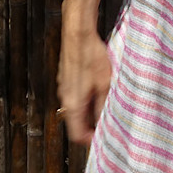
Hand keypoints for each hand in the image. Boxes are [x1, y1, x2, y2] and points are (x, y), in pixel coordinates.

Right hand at [56, 0, 111, 146]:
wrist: (78, 31)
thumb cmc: (92, 57)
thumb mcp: (105, 85)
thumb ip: (104, 107)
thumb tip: (106, 124)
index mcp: (73, 104)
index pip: (77, 135)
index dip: (90, 141)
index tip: (104, 139)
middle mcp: (64, 98)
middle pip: (76, 122)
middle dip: (92, 125)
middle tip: (109, 123)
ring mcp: (63, 86)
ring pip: (76, 107)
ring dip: (90, 110)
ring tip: (107, 105)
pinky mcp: (66, 76)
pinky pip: (75, 94)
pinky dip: (86, 98)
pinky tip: (99, 89)